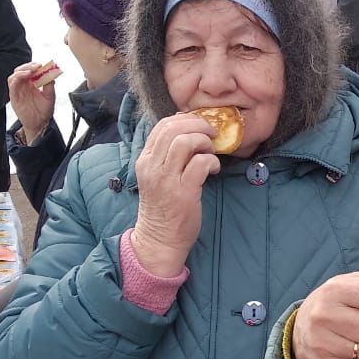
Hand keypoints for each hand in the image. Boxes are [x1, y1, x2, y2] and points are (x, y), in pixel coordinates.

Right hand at [8, 62, 55, 140]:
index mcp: (32, 83)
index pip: (30, 70)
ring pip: (15, 75)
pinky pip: (12, 85)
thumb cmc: (44, 111)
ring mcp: (18, 90)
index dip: (35, 65)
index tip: (42, 64)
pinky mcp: (14, 96)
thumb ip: (50, 85)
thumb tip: (51, 73)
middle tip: (37, 66)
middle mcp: (24, 85)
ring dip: (22, 71)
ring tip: (31, 71)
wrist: (40, 124)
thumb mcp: (50, 96)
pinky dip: (16, 79)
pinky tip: (24, 77)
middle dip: (28, 66)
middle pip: (21, 70)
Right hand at [131, 113, 220, 275]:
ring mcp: (166, 180)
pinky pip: (199, 163)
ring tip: (210, 152)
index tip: (199, 125)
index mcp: (145, 160)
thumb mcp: (157, 176)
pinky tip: (213, 169)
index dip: (184, 119)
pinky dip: (211, 161)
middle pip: (172, 129)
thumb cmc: (163, 207)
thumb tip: (188, 132)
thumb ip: (167, 155)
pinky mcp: (183, 193)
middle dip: (197, 125)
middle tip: (211, 133)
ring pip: (185, 142)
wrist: (160, 239)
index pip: (162, 126)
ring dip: (204, 142)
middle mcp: (152, 167)